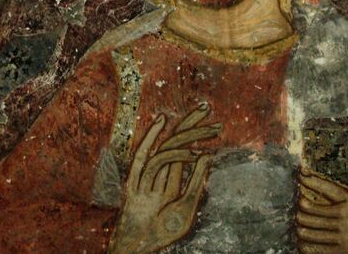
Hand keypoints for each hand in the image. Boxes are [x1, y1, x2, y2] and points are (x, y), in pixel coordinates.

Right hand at [109, 104, 220, 252]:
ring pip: (166, 146)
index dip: (196, 131)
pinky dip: (160, 146)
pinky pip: (146, 158)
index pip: (184, 147)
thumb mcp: (186, 205)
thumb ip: (195, 182)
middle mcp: (160, 172)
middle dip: (191, 123)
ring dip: (187, 134)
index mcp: (170, 178)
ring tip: (208, 129)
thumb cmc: (162, 231)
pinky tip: (168, 129)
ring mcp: (147, 176)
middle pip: (175, 140)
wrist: (140, 246)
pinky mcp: (135, 182)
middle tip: (207, 107)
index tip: (212, 120)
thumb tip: (207, 154)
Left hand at [296, 169, 347, 253]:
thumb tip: (313, 179)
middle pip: (308, 210)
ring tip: (302, 226)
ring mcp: (342, 238)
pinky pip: (311, 248)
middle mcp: (347, 220)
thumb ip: (340, 194)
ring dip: (300, 227)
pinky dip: (303, 243)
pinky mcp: (339, 253)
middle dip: (300, 209)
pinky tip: (305, 241)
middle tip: (300, 211)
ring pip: (306, 230)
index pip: (327, 187)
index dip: (311, 180)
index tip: (302, 174)